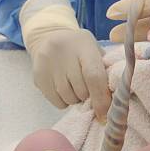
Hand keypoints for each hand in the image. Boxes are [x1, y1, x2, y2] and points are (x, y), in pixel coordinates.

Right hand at [20, 0, 110, 119]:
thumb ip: (105, 72)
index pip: (94, 75)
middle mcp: (62, 52)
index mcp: (83, 44)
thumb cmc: (80, 49)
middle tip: (89, 88)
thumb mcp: (95, 51)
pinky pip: (57, 102)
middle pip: (81, 90)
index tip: (105, 114)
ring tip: (75, 86)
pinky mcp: (38, 76)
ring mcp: (47, 63)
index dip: (101, 98)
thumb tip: (111, 105)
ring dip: (77, 99)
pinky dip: (65, 102)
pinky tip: (64, 88)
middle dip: (89, 96)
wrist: (48, 36)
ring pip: (69, 98)